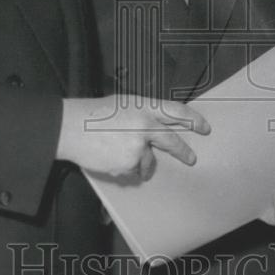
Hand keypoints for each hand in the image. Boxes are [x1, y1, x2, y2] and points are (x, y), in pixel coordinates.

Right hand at [57, 96, 209, 180]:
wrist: (70, 127)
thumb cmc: (94, 114)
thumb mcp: (123, 104)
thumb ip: (143, 114)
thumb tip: (158, 127)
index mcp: (143, 106)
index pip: (176, 111)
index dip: (193, 119)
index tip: (204, 128)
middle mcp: (144, 125)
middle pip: (172, 141)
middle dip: (183, 152)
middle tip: (191, 158)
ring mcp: (137, 146)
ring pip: (148, 160)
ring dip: (139, 160)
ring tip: (118, 150)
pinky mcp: (128, 163)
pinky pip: (132, 169)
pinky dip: (124, 166)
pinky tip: (110, 156)